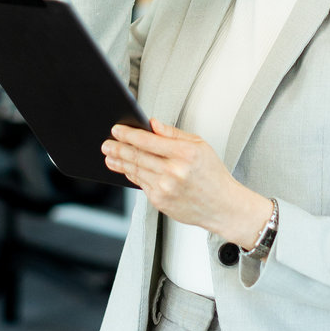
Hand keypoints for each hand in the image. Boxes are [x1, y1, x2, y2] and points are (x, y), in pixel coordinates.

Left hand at [102, 119, 273, 245]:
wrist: (223, 206)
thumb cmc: (213, 175)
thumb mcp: (200, 146)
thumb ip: (173, 134)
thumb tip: (153, 124)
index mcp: (184, 153)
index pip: (148, 140)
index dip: (128, 134)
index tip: (117, 129)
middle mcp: (173, 171)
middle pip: (137, 156)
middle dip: (117, 148)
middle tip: (106, 143)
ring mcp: (165, 188)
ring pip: (135, 171)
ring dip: (119, 162)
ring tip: (109, 156)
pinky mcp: (161, 202)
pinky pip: (141, 185)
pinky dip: (131, 175)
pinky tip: (125, 169)